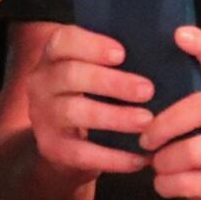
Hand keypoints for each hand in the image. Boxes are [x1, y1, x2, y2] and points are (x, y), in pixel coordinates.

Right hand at [23, 25, 153, 180]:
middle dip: (112, 82)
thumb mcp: (93, 69)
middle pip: (71, 75)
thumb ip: (115, 58)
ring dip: (115, 117)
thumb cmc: (91, 93)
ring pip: (75, 112)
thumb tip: (159, 50)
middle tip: (148, 90)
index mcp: (53, 55)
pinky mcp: (51, 148)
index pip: (63, 41)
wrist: (63, 139)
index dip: (92, 45)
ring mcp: (42, 116)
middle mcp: (41, 82)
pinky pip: (82, 153)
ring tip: (147, 120)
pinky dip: (114, 157)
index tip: (122, 54)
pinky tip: (141, 158)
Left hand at [140, 29, 200, 199]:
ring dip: (164, 161)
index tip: (178, 33)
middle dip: (165, 122)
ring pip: (194, 150)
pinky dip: (168, 185)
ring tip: (157, 166)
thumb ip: (184, 108)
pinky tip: (163, 185)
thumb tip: (137, 88)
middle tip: (145, 138)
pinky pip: (191, 183)